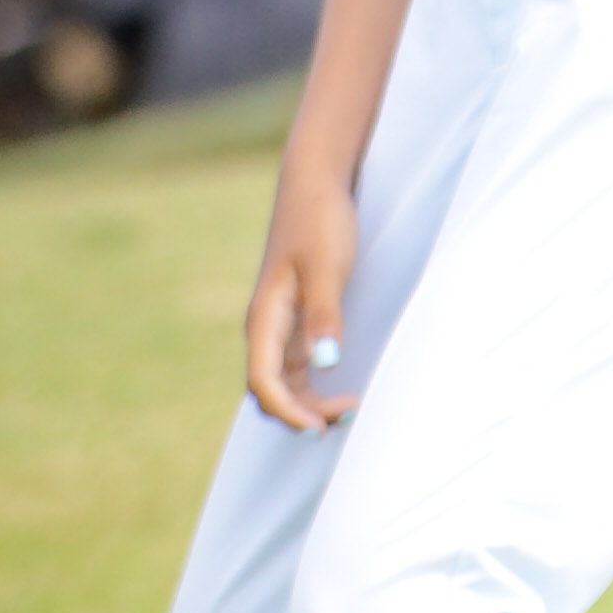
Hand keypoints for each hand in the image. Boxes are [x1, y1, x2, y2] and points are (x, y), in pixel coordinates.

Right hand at [245, 159, 359, 430]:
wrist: (315, 185)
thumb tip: (324, 364)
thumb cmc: (319, 222)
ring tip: (349, 409)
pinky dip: (313, 387)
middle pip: (269, 390)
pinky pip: (296, 367)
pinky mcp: (295, 319)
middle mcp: (265, 328)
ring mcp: (279, 326)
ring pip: (283, 382)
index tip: (320, 427)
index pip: (263, 382)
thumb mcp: (326, 268)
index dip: (288, 412)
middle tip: (347, 416)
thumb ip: (324, 315)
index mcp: (264, 318)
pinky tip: (340, 389)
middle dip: (300, 413)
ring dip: (308, 403)